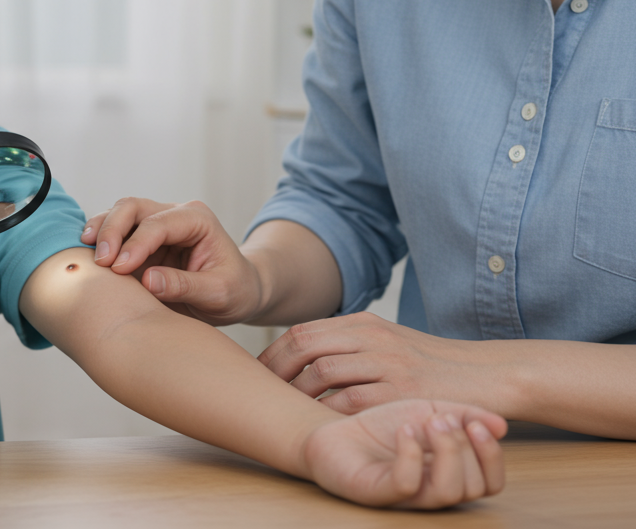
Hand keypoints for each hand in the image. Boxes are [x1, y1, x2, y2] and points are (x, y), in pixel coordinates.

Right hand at [81, 198, 264, 324]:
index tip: (120, 269)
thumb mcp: (219, 293)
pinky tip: (87, 255)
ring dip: (100, 232)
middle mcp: (173, 214)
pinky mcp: (140, 241)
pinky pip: (113, 232)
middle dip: (111, 230)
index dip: (135, 244)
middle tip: (101, 261)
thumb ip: (185, 286)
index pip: (157, 224)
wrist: (239, 293)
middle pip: (132, 207)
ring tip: (87, 254)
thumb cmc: (235, 290)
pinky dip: (98, 241)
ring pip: (118, 214)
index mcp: (197, 219)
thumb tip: (148, 280)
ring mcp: (155, 225)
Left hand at [259, 312, 501, 413]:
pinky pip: (350, 401)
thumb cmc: (432, 365)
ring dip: (296, 393)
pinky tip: (318, 423)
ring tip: (285, 409)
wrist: (488, 375)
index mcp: (365, 323)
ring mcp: (387, 362)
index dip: (274, 353)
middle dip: (275, 370)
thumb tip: (305, 355)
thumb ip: (350, 344)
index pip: (302, 331)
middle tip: (262, 392)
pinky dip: (327, 412)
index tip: (259, 373)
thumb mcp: (389, 341)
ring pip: (322, 372)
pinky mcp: (402, 391)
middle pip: (304, 346)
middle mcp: (372, 337)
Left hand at [302, 399, 505, 507]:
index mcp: (451, 475)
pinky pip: (407, 485)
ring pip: (447, 492)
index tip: (478, 425)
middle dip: (465, 447)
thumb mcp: (428, 411)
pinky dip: (412, 455)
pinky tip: (404, 430)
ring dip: (446, 451)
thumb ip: (464, 415)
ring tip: (428, 422)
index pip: (491, 483)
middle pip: (473, 486)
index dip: (492, 456)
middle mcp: (433, 491)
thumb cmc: (383, 426)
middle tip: (442, 419)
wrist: (334, 430)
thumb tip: (502, 425)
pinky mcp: (377, 493)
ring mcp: (406, 497)